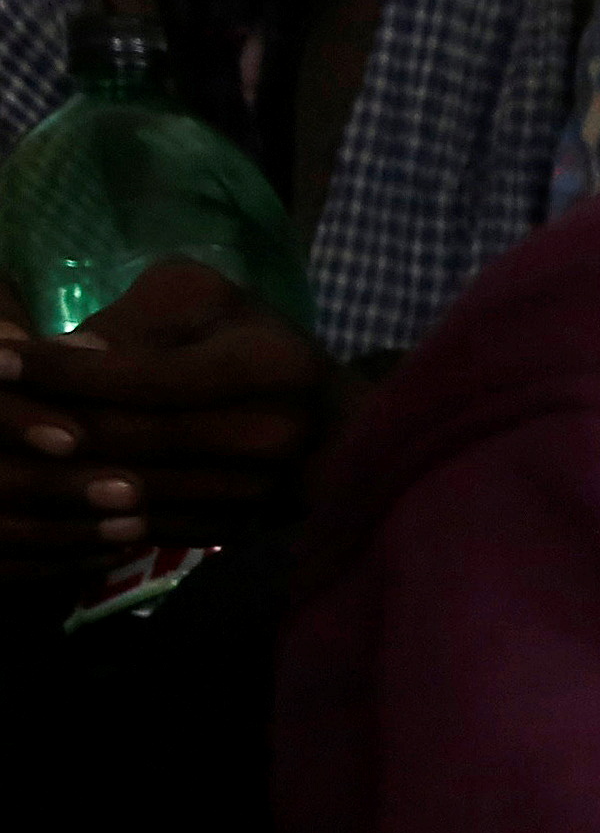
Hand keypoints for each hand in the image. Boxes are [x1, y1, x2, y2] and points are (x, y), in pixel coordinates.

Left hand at [0, 263, 339, 581]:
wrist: (333, 423)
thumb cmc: (252, 341)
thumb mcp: (206, 302)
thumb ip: (138, 321)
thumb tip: (68, 354)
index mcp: (270, 364)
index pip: (148, 374)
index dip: (65, 369)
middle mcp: (273, 435)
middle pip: (131, 438)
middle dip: (45, 423)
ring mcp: (259, 493)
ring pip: (130, 488)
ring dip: (55, 473)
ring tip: (3, 447)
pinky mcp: (236, 530)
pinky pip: (143, 524)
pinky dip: (85, 509)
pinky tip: (45, 483)